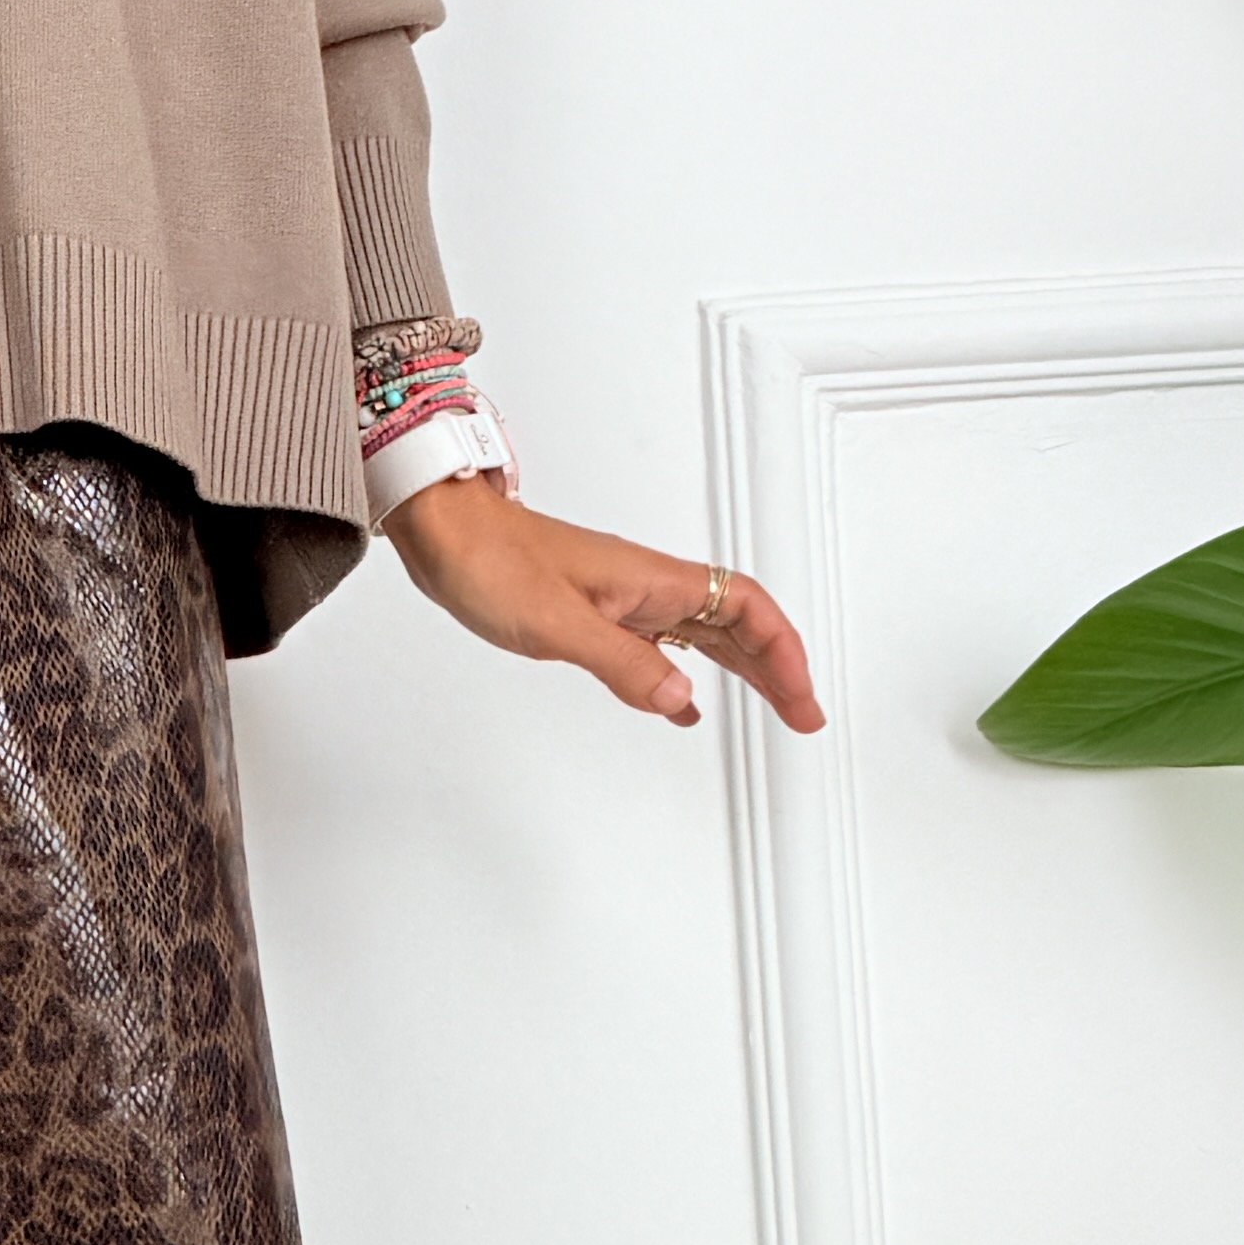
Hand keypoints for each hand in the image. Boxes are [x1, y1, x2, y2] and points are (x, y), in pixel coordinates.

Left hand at [385, 482, 824, 733]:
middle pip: (737, 622)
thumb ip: (622, 663)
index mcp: (652, 579)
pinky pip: (660, 641)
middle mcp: (646, 584)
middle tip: (802, 715)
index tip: (801, 698)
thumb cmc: (488, 559)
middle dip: (777, 668)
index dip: (783, 652)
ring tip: (769, 707)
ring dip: (742, 669)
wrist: (441, 528)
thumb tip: (681, 699)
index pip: (746, 607)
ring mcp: (622, 596)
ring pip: (704, 631)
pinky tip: (683, 703)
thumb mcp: (556, 623)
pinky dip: (684, 673)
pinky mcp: (593, 609)